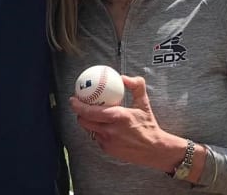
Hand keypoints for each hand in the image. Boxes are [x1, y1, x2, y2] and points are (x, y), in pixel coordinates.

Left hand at [68, 75, 186, 172]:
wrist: (154, 149)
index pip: (90, 111)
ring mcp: (107, 142)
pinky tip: (103, 127)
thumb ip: (136, 86)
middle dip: (79, 113)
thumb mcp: (144, 103)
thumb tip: (123, 77)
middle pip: (84, 121)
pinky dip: (98, 131)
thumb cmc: (148, 125)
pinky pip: (97, 138)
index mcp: (117, 116)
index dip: (78, 105)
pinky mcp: (108, 150)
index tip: (73, 99)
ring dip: (88, 122)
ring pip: (89, 130)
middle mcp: (110, 130)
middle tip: (80, 105)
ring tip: (91, 115)